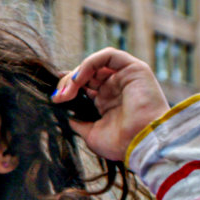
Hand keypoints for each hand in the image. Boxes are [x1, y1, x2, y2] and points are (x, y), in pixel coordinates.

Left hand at [53, 48, 171, 165]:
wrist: (143, 143)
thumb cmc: (122, 143)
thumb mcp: (93, 134)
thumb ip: (80, 124)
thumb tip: (69, 119)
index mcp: (108, 101)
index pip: (85, 86)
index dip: (68, 87)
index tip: (55, 97)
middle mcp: (116, 87)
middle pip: (86, 74)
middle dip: (68, 83)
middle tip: (58, 97)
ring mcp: (125, 77)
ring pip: (95, 63)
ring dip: (76, 74)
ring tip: (67, 91)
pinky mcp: (134, 68)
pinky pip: (109, 55)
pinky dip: (89, 63)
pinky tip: (79, 79)